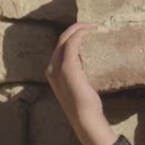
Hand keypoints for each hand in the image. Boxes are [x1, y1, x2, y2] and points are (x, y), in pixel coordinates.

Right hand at [45, 23, 115, 144]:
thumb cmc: (86, 107)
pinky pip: (72, 43)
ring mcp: (57, 67)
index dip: (72, 36)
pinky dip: (80, 34)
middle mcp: (51, 68)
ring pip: (65, 39)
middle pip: (60, 40)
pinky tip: (90, 30)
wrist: (85, 118)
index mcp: (52, 72)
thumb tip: (92, 65)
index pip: (60, 48)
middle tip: (92, 26)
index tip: (88, 32)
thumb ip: (80, 75)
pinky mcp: (67, 67)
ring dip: (78, 29)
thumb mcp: (80, 87)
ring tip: (93, 26)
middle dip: (75, 29)